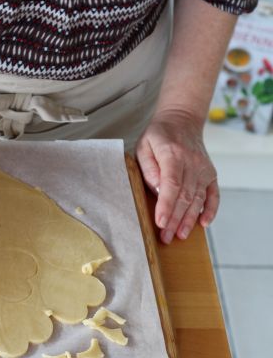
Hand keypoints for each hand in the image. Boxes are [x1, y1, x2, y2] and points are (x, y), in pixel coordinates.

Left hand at [136, 109, 219, 243]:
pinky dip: (211, 210)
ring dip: (189, 219)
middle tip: (165, 237)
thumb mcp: (144, 146)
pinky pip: (214, 194)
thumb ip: (148, 168)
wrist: (182, 120)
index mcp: (173, 155)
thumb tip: (157, 189)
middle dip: (174, 219)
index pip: (171, 184)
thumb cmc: (158, 136)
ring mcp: (204, 169)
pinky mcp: (211, 174)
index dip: (166, 205)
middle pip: (184, 196)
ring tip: (180, 235)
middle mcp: (192, 163)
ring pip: (197, 199)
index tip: (160, 222)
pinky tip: (204, 224)